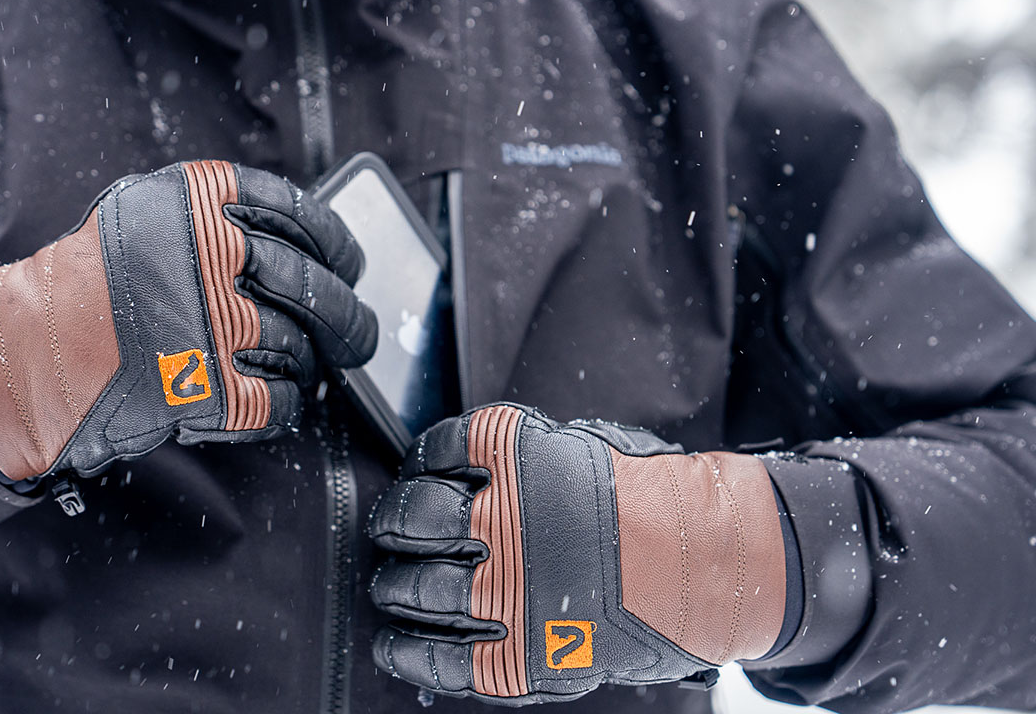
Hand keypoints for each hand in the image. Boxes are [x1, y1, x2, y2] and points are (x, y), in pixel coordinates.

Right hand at [0, 160, 376, 479]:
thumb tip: (301, 242)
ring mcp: (208, 322)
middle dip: (346, 316)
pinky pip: (278, 399)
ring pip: (299, 344)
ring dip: (310, 362)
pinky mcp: (206, 387)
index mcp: (196, 204)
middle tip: (359, 332)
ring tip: (303, 366)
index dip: (335, 244)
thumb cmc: (87, 288)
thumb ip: (214, 218)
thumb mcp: (143, 217)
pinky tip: (278, 399)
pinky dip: (288, 403)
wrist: (29, 355)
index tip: (349, 261)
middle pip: (310, 285)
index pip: (296, 214)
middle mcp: (207, 256)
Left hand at [368, 404, 785, 704]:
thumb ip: (524, 455)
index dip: (420, 463)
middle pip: (415, 517)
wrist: (710, 566)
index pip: (438, 449)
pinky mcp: (520, 652)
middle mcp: (504, 517)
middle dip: (394, 525)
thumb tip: (467, 465)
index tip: (420, 473)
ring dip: (395, 589)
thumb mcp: (587, 447)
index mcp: (518, 455)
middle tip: (392, 533)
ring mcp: (509, 587)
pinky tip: (395, 646)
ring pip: (418, 587)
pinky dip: (408, 653)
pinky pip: (441, 657)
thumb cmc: (653, 504)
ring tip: (393, 591)